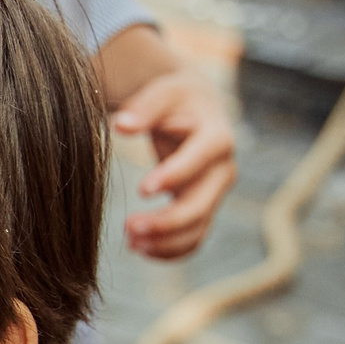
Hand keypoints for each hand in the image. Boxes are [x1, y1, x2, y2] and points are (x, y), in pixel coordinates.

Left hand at [113, 64, 236, 258]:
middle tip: (128, 227)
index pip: (201, 159)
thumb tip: (122, 125)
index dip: (174, 175)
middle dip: (167, 221)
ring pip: (197, 229)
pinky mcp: (204, 210)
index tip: (142, 189)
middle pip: (201, 205)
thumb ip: (144, 107)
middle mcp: (222, 170)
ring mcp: (215, 194)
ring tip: (130, 243)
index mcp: (217, 137)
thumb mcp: (164, 92)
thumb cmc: (176, 100)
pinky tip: (140, 249)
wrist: (197, 111)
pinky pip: (193, 239)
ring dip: (165, 242)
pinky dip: (170, 251)